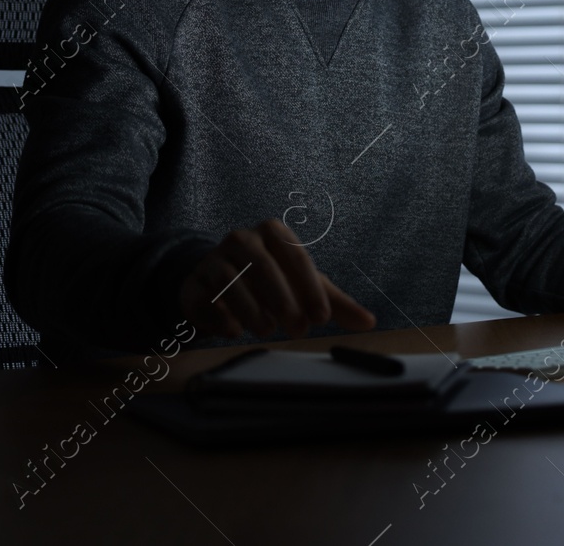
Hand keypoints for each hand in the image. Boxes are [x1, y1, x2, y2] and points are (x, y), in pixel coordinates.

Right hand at [178, 218, 375, 338]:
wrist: (218, 284)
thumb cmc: (271, 282)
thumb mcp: (304, 288)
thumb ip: (335, 303)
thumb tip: (370, 321)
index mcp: (273, 233)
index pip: (295, 255)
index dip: (310, 287)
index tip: (321, 317)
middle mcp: (242, 239)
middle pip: (263, 266)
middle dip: (283, 300)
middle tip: (297, 329)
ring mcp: (214, 259)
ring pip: (232, 281)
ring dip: (252, 309)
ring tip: (267, 329)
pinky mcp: (194, 283)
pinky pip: (207, 297)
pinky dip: (222, 316)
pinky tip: (235, 330)